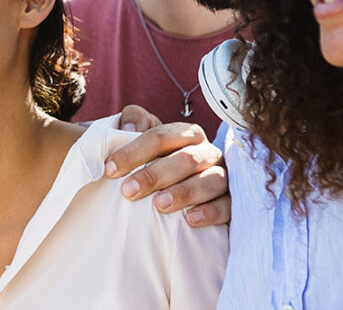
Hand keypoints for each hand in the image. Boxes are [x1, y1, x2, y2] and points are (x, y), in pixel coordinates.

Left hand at [106, 105, 228, 226]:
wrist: (173, 190)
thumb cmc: (153, 162)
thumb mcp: (140, 137)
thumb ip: (133, 121)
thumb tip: (130, 128)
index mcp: (186, 134)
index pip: (160, 137)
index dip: (134, 151)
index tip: (110, 169)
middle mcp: (207, 152)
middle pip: (185, 159)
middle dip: (155, 175)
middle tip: (128, 191)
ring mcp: (222, 176)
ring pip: (210, 180)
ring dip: (184, 192)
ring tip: (159, 205)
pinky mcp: (232, 202)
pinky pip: (227, 206)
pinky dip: (211, 212)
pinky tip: (191, 220)